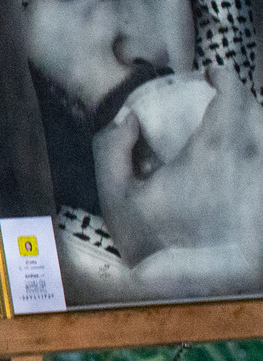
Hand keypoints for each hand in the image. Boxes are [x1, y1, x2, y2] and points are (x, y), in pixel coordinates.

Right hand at [95, 63, 262, 272]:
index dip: (224, 77)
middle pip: (258, 113)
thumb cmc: (155, 242)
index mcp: (213, 150)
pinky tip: (243, 160)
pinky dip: (256, 152)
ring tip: (233, 128)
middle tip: (220, 99)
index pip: (233, 95)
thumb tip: (129, 119)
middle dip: (241, 99)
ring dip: (253, 125)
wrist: (195, 287)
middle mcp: (250, 161)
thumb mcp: (115, 195)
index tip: (211, 73)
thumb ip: (112, 148)